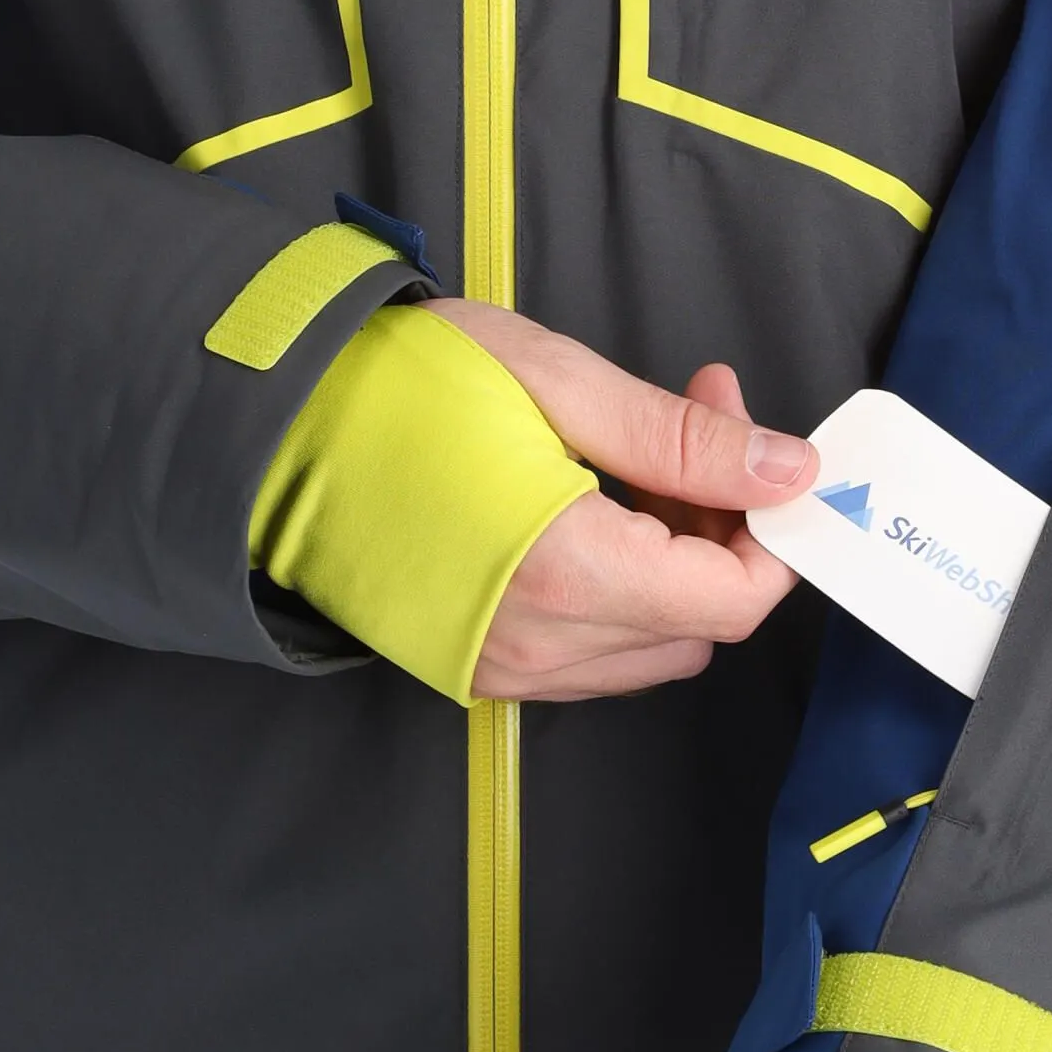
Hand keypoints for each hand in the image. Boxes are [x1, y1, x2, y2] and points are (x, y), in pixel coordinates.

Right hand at [420, 299, 816, 701]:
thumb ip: (681, 440)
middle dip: (724, 529)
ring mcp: (506, 669)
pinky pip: (593, 654)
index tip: (764, 459)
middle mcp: (541, 647)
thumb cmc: (397, 384)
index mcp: (569, 576)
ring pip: (652, 645)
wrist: (262, 429)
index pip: (731, 602)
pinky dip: (622, 591)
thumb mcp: (554, 382)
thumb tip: (789, 472)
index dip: (770, 537)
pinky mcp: (478, 669)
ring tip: (640, 463)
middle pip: (699, 625)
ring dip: (676, 561)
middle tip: (701, 422)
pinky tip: (596, 511)